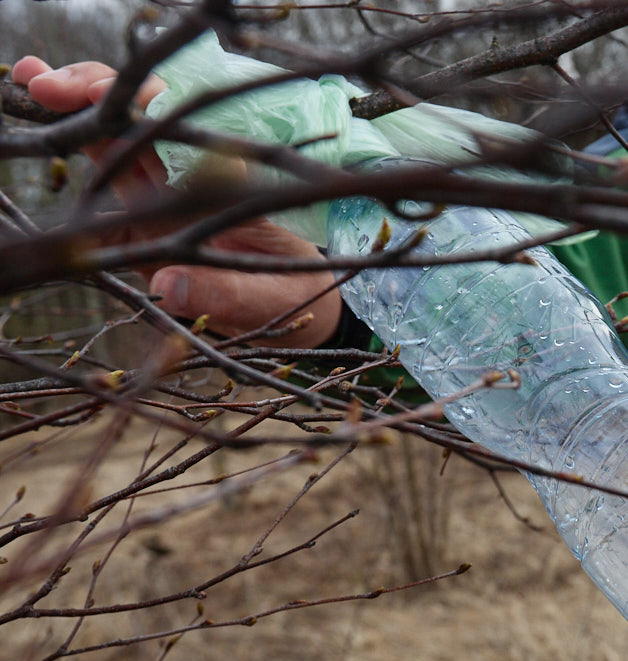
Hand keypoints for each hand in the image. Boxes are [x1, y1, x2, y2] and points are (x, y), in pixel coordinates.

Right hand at [11, 57, 341, 348]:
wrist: (294, 309)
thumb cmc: (291, 296)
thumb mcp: (265, 301)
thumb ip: (222, 293)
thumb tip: (168, 284)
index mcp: (229, 188)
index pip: (191, 131)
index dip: (151, 107)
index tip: (114, 99)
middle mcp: (194, 182)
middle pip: (145, 119)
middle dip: (99, 92)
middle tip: (47, 82)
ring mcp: (164, 195)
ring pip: (117, 136)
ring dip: (77, 108)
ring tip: (29, 82)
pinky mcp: (140, 217)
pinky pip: (103, 174)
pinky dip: (72, 147)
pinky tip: (36, 126)